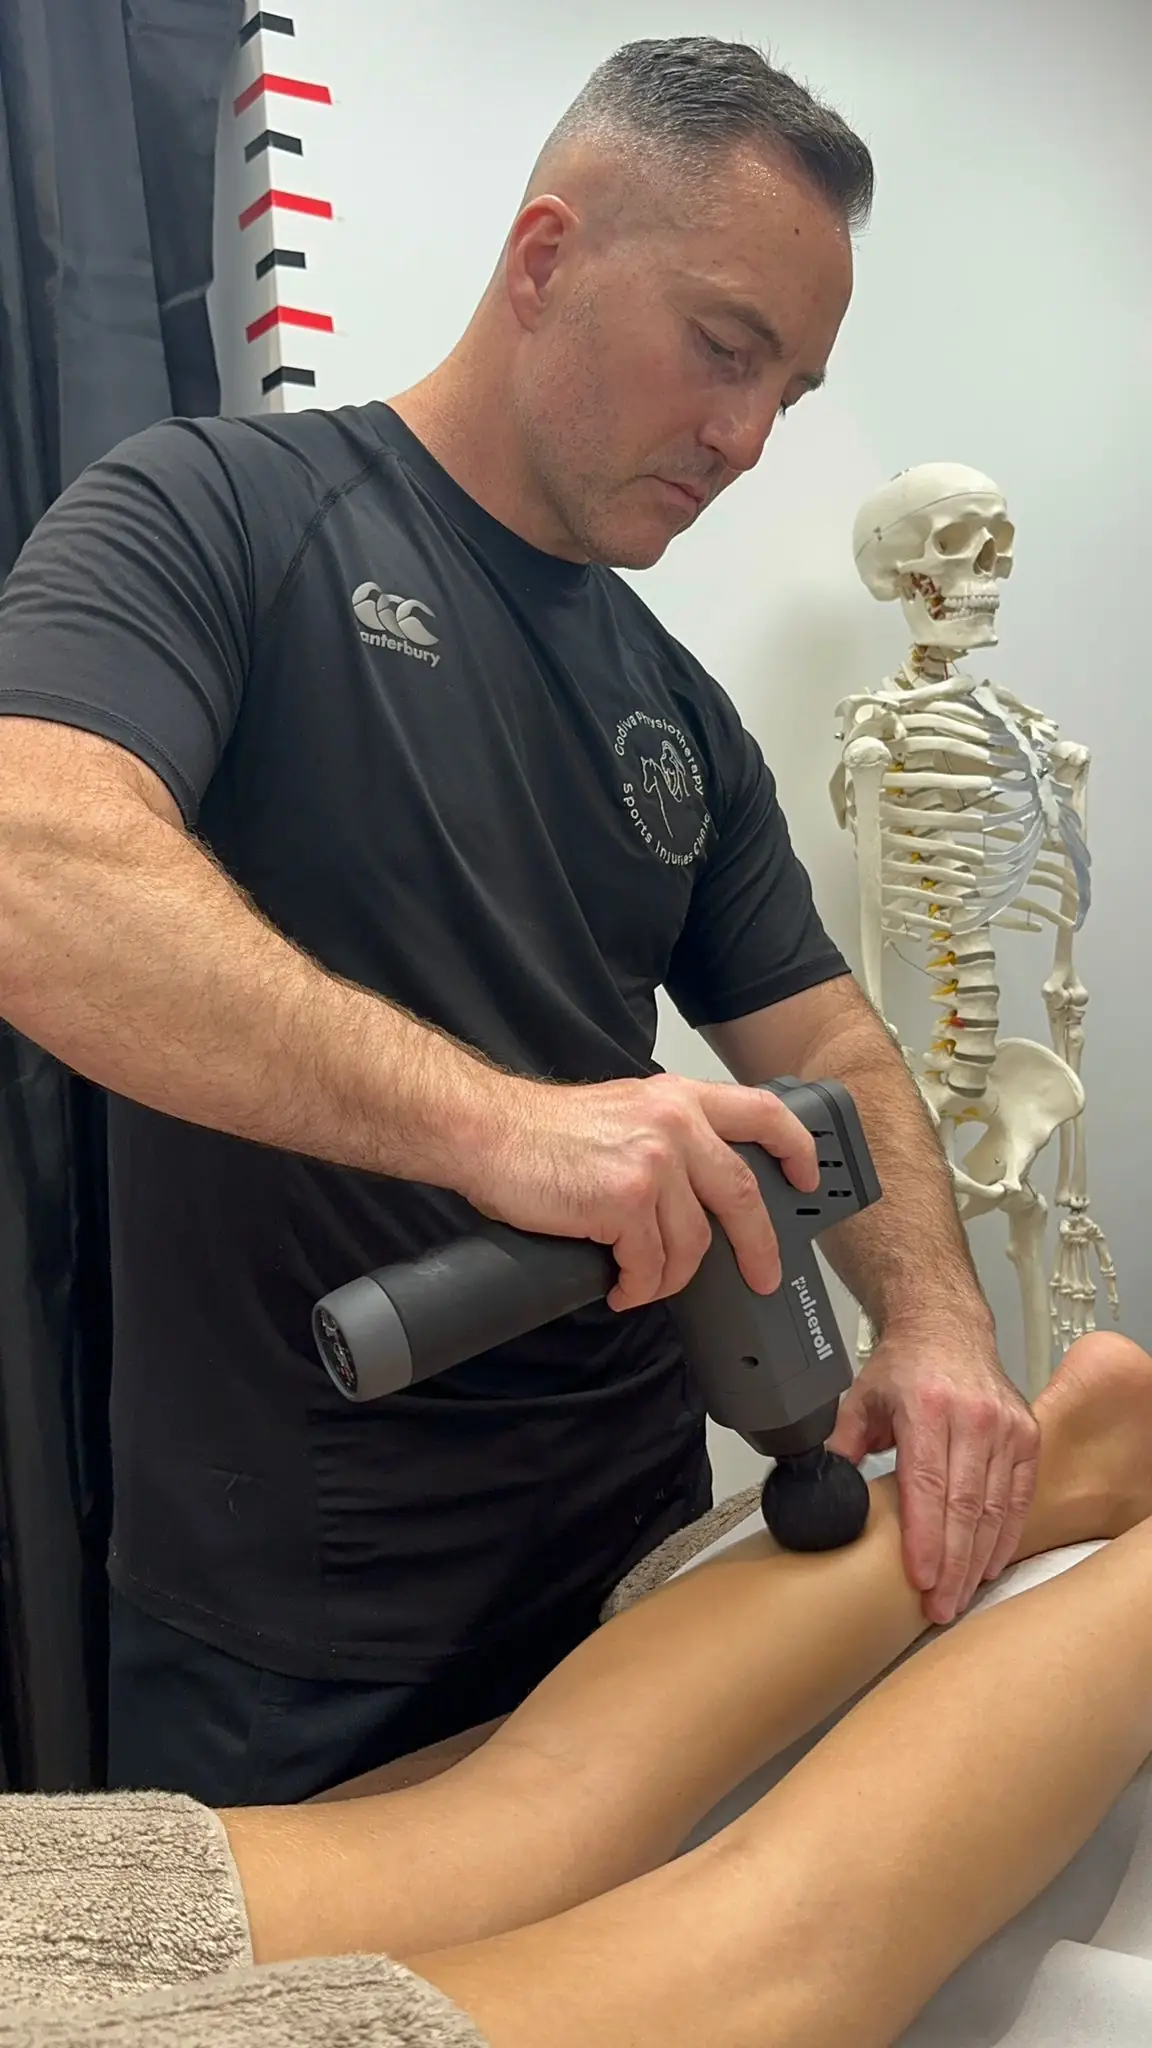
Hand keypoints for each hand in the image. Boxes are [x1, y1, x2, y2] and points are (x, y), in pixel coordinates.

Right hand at [461, 1071, 819, 1311]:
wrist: (487, 1132)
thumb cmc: (542, 1130)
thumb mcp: (623, 1110)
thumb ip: (668, 1136)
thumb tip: (695, 1193)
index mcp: (678, 1099)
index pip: (763, 1113)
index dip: (795, 1149)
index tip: (806, 1179)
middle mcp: (675, 1124)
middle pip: (743, 1196)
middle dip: (759, 1247)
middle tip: (762, 1274)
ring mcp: (655, 1163)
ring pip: (694, 1244)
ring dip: (670, 1276)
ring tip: (644, 1282)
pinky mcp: (626, 1201)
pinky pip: (651, 1265)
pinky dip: (637, 1286)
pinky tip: (620, 1286)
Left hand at [827, 1330, 1040, 1625]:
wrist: (946, 1328)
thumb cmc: (905, 1367)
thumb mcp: (860, 1398)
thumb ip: (838, 1445)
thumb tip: (816, 1488)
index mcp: (927, 1408)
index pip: (927, 1484)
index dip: (925, 1537)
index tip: (921, 1578)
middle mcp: (973, 1417)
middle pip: (964, 1506)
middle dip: (952, 1565)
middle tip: (939, 1607)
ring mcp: (1006, 1427)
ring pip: (995, 1508)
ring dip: (978, 1559)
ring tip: (959, 1597)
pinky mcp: (1028, 1435)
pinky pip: (1020, 1496)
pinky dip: (1005, 1536)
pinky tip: (989, 1565)